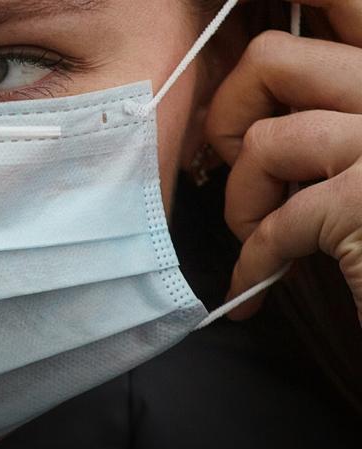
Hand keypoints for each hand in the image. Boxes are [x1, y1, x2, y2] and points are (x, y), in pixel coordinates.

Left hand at [206, 0, 361, 325]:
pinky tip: (255, 288)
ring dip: (242, 197)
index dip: (297, 5)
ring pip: (263, 138)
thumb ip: (349, 114)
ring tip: (259, 232)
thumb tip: (267, 87)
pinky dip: (252, 260)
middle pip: (274, 57)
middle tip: (235, 155)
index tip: (255, 46)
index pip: (347, 1)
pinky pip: (275, 222)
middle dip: (230, 108)